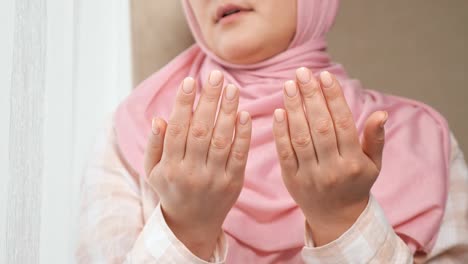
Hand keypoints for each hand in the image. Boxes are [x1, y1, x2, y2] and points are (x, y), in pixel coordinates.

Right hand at [144, 71, 251, 259]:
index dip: (183, 104)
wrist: (192, 224)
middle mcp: (191, 172)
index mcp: (170, 167)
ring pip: (221, 140)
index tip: (190, 81)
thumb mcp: (153, 172)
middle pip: (201, 130)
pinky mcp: (233, 183)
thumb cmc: (171, 190)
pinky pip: (239, 155)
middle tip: (217, 76)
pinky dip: (243, 134)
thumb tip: (159, 118)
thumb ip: (154, 145)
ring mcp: (213, 178)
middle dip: (209, 100)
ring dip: (227, 112)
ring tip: (232, 88)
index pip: (177, 129)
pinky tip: (244, 114)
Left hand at [272, 68, 387, 245]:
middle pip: (320, 126)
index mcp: (354, 162)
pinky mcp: (292, 180)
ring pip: (301, 137)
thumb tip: (381, 113)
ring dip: (294, 109)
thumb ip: (375, 139)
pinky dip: (281, 132)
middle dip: (311, 97)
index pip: (344, 123)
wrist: (337, 218)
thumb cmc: (356, 184)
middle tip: (302, 73)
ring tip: (289, 85)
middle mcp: (333, 168)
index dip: (333, 98)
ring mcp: (311, 175)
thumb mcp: (373, 165)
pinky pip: (285, 152)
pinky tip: (279, 111)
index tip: (324, 76)